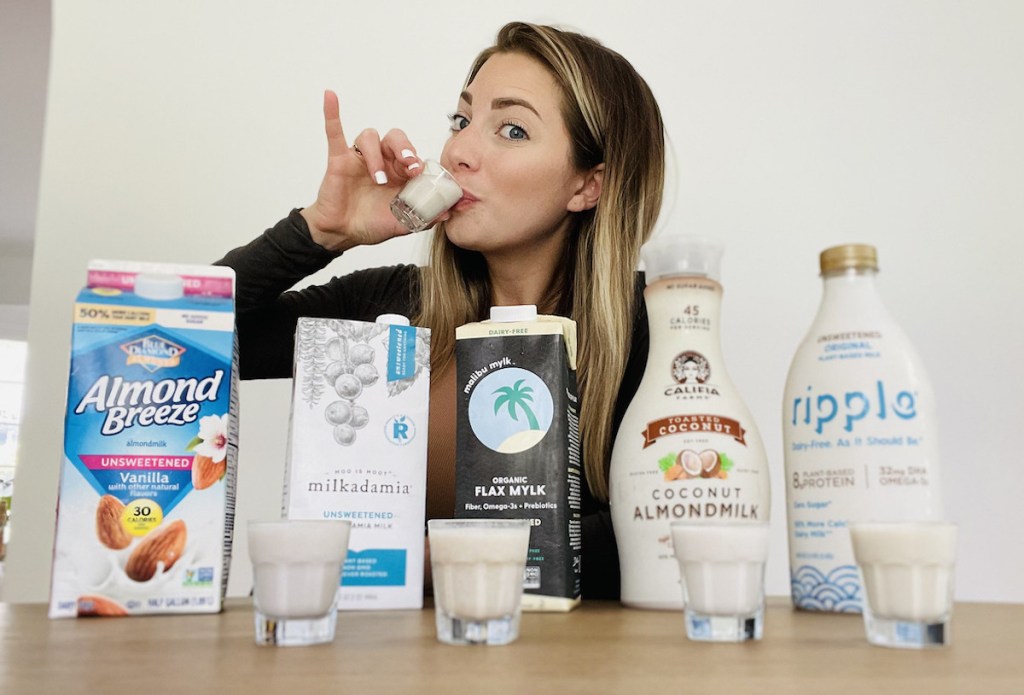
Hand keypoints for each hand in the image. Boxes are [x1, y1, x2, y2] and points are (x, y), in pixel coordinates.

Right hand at [300, 90, 425, 251]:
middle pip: (395, 138)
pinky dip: (332, 114)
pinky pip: (335, 132)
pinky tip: (331, 97)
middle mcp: (382, 160)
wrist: (343, 233)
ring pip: (370, 136)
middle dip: (404, 148)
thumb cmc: (371, 224)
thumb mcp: (402, 224)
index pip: (412, 155)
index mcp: (399, 173)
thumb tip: (447, 213)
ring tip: (378, 179)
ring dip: (376, 156)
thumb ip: (424, 217)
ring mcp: (360, 158)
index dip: (416, 160)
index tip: (418, 172)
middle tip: (408, 164)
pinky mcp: (339, 159)